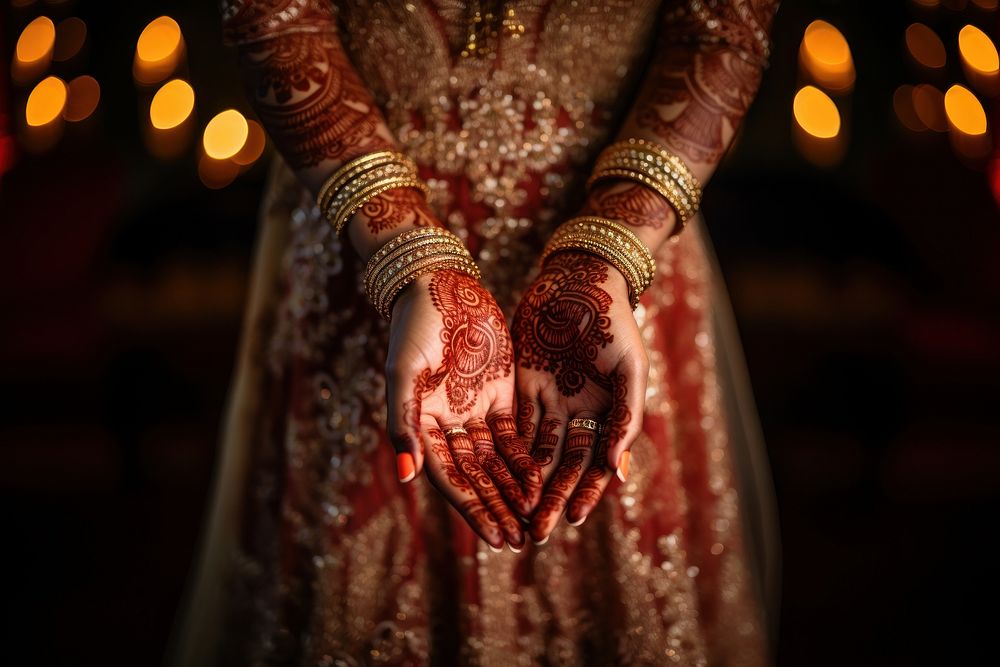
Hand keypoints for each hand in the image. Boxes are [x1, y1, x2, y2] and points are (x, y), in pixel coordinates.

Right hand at [385, 269, 542, 550]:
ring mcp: (476, 410)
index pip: (450, 479)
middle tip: (520, 541)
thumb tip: (407, 476)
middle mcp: (449, 425)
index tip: (493, 538)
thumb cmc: (413, 328)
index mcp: (421, 426)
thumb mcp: (403, 375)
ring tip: (533, 520)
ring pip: (498, 462)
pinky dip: (526, 458)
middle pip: (477, 477)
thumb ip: (403, 424)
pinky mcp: (501, 394)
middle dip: (497, 509)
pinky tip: (542, 481)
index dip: (473, 509)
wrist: (439, 286)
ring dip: (513, 491)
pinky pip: (515, 435)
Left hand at [512, 251, 647, 542]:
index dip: (584, 494)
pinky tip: (492, 474)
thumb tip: (619, 472)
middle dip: (548, 500)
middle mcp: (577, 414)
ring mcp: (549, 400)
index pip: (593, 465)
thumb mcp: (630, 370)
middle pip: (560, 467)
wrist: (581, 280)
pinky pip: (512, 422)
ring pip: (534, 451)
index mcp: (607, 414)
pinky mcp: (522, 383)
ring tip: (511, 514)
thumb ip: (626, 420)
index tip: (570, 521)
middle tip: (534, 534)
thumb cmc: (615, 322)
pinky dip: (505, 449)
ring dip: (524, 483)